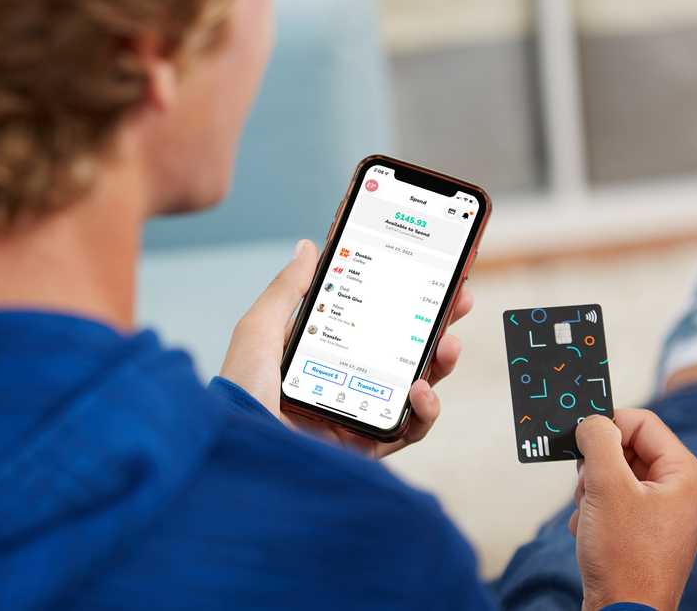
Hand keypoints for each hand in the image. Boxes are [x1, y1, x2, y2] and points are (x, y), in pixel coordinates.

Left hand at [218, 239, 474, 458]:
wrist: (238, 449)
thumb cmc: (238, 393)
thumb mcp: (259, 330)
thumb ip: (287, 291)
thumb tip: (308, 248)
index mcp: (320, 352)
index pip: (371, 320)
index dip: (402, 298)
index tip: (429, 274)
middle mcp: (343, 381)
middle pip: (402, 350)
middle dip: (435, 324)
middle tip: (458, 301)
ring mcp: (357, 414)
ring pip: (413, 387)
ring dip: (439, 364)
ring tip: (447, 345)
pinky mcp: (365, 446)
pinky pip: (407, 429)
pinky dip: (423, 411)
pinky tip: (421, 391)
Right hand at [569, 410, 696, 610]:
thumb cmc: (626, 562)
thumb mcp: (606, 487)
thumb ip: (599, 441)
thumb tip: (593, 422)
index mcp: (687, 476)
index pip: (644, 423)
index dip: (609, 426)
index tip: (583, 438)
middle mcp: (684, 495)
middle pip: (631, 450)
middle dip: (600, 465)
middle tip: (587, 485)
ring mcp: (668, 518)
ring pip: (621, 477)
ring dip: (595, 489)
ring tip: (589, 513)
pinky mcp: (650, 536)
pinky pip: (620, 503)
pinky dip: (599, 511)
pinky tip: (591, 530)